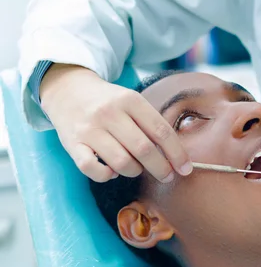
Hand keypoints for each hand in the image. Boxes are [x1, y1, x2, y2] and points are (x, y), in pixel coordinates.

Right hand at [40, 64, 191, 182]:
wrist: (68, 90)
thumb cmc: (110, 103)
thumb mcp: (133, 103)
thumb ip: (152, 124)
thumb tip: (177, 158)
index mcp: (131, 100)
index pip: (161, 131)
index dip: (177, 154)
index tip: (186, 168)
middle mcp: (110, 113)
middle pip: (144, 149)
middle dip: (161, 168)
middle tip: (166, 176)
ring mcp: (89, 128)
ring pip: (121, 162)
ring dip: (134, 171)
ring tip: (135, 168)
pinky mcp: (72, 143)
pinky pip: (92, 169)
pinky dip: (106, 175)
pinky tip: (111, 171)